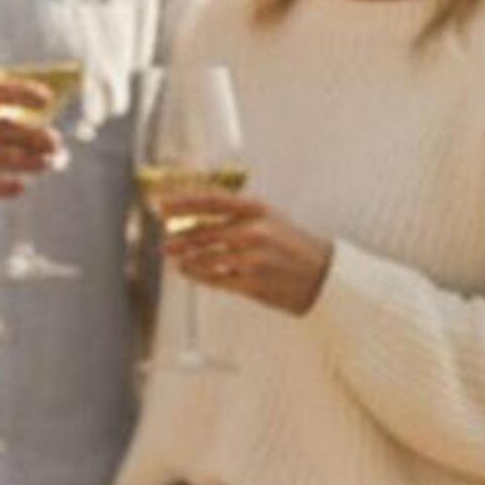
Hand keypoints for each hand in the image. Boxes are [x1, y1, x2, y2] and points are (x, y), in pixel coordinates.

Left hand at [161, 192, 331, 314]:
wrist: (324, 276)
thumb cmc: (292, 245)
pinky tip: (185, 269)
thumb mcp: (269, 218)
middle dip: (178, 236)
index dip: (182, 202)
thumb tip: (196, 207)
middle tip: (164, 239)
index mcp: (259, 210)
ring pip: (205, 257)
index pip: (211, 201)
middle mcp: (255, 232)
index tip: (160, 205)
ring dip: (184, 256)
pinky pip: (214, 278)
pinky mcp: (253, 284)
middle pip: (203, 231)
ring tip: (171, 255)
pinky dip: (195, 273)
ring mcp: (253, 259)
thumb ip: (236, 213)